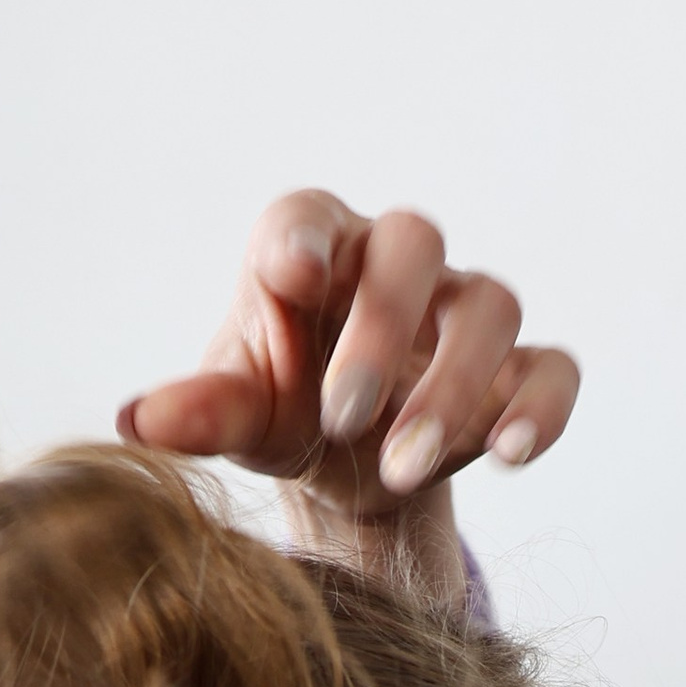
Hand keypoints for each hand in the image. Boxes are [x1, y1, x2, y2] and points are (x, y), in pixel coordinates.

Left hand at [119, 190, 579, 610]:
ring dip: (451, 385)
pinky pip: (553, 369)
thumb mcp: (239, 416)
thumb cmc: (283, 413)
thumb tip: (132, 423)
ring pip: (488, 306)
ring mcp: (463, 313)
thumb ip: (198, 414)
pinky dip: (539, 408)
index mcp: (315, 249)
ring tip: (404, 466)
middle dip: (383, 328)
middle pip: (414, 243)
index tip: (292, 276)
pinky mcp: (515, 374)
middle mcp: (397, 264)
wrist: (348, 469)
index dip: (306, 238)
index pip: (311, 217)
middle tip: (342, 417)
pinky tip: (505, 456)